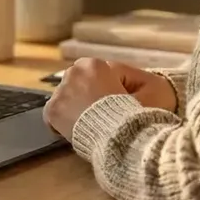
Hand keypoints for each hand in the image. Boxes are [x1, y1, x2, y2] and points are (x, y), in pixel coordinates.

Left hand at [43, 58, 176, 139]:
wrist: (121, 135)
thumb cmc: (136, 111)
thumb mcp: (147, 84)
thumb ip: (130, 77)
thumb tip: (116, 75)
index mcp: (93, 64)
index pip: (93, 76)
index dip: (103, 92)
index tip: (112, 106)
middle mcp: (71, 72)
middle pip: (77, 86)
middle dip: (86, 98)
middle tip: (101, 116)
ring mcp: (59, 92)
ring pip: (66, 100)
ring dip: (74, 110)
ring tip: (90, 125)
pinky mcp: (51, 111)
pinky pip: (52, 117)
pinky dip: (61, 125)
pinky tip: (76, 130)